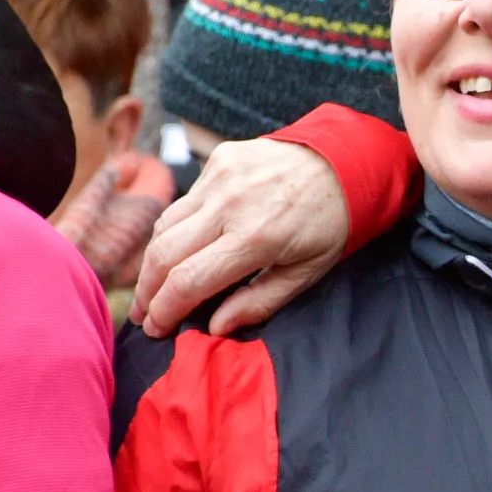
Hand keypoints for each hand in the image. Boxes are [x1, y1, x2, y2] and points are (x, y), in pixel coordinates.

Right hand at [133, 138, 351, 337]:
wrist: (346, 162)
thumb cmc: (330, 224)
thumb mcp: (308, 272)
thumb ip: (260, 302)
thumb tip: (214, 327)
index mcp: (257, 237)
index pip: (190, 280)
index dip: (166, 310)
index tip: (157, 330)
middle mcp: (231, 204)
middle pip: (164, 253)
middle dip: (147, 291)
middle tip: (145, 316)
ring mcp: (221, 178)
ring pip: (165, 225)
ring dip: (153, 262)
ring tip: (153, 289)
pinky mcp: (218, 161)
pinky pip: (184, 202)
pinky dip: (175, 230)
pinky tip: (179, 250)